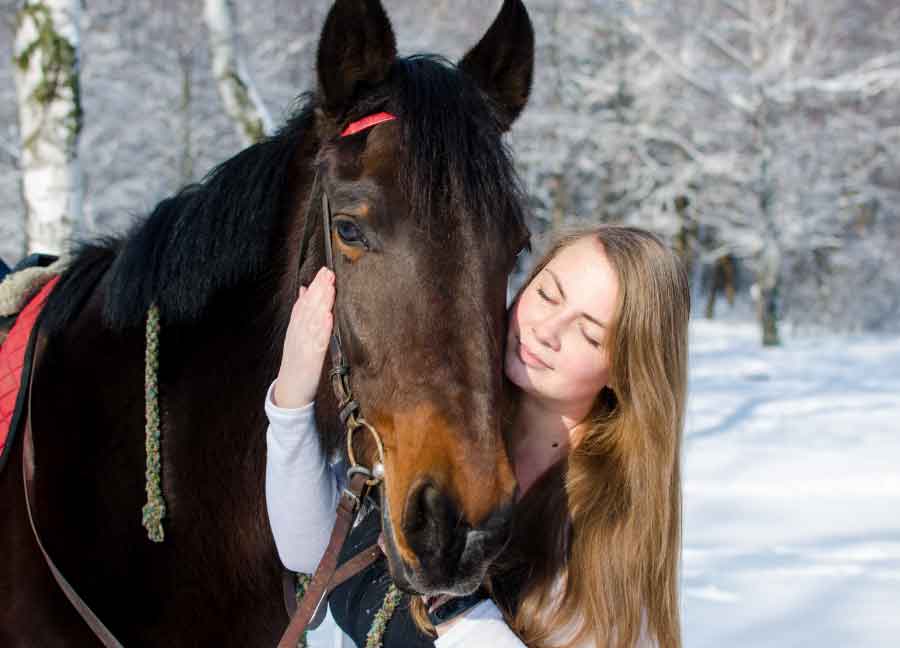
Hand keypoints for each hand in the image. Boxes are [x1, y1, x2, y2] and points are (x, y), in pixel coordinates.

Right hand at [273, 267, 334, 407]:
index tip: (324, 271)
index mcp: (296, 328)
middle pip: (309, 307)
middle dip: (319, 289)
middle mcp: (298, 334)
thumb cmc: (296, 363)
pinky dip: (322, 328)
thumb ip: (301, 313)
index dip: (314, 286)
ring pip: (313, 320)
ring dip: (322, 303)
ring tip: (329, 287)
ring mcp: (304, 345)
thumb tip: (305, 291)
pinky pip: (317, 342)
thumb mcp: (296, 335)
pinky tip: (328, 316)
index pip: (305, 303)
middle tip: (329, 272)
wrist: (289, 392)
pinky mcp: (311, 359)